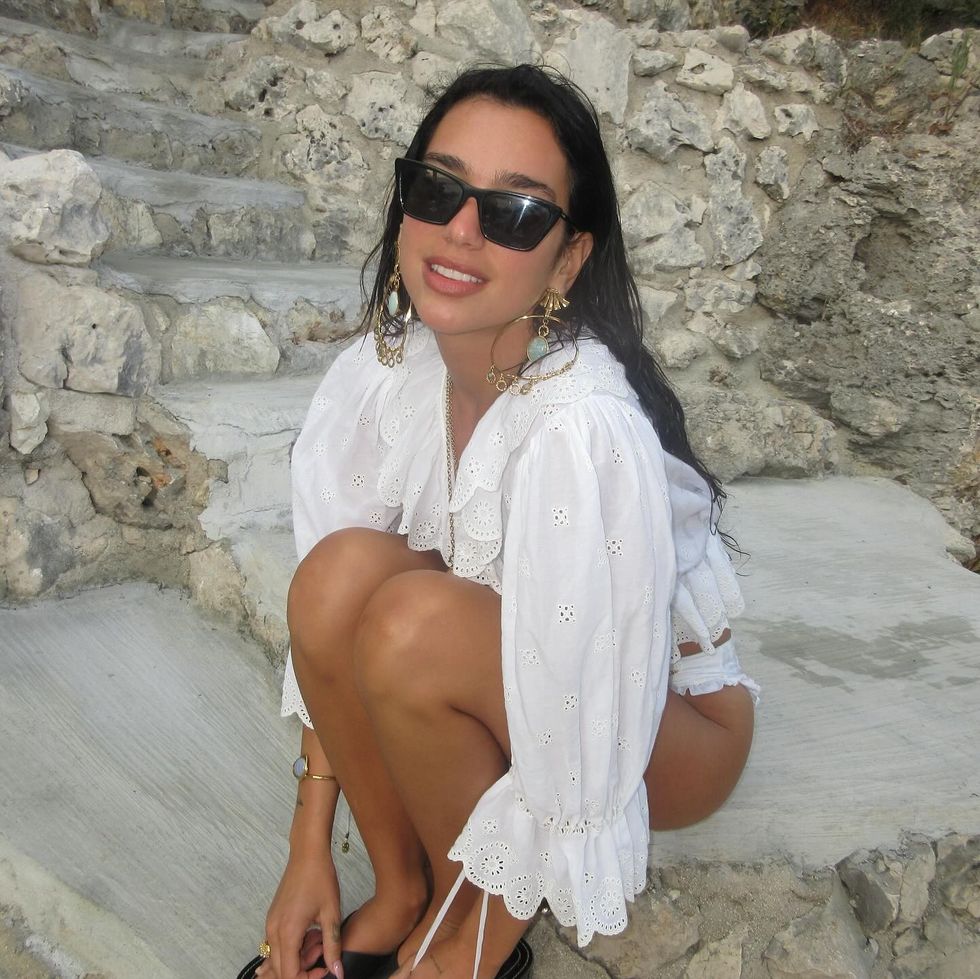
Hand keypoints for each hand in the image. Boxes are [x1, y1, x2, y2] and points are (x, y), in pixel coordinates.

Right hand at [259, 851, 342, 978]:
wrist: (307, 852)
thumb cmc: (321, 878)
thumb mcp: (331, 914)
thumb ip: (332, 946)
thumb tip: (337, 973)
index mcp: (287, 932)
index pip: (289, 975)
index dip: (308, 978)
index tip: (325, 969)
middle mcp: (273, 931)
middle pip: (281, 969)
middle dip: (304, 968)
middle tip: (323, 953)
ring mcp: (271, 924)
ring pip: (280, 957)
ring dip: (299, 957)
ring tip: (320, 939)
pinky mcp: (273, 918)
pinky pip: (279, 943)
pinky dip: (295, 946)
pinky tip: (312, 933)